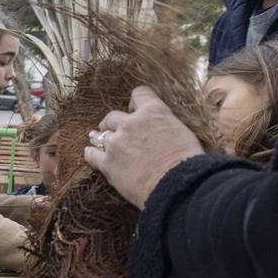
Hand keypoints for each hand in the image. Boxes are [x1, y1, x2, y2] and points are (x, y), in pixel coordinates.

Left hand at [84, 87, 204, 208]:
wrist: (178, 184)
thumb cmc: (187, 162)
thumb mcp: (182, 133)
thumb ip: (164, 126)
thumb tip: (161, 132)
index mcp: (154, 112)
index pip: (139, 94)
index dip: (135, 101)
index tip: (133, 108)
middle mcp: (131, 123)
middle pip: (113, 116)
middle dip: (114, 123)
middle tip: (116, 131)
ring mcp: (116, 142)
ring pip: (100, 135)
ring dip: (100, 138)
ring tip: (99, 141)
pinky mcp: (107, 163)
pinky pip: (91, 154)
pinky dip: (91, 153)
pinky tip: (91, 154)